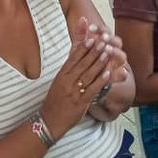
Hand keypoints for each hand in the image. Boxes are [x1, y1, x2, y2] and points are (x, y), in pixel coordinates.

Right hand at [40, 18, 112, 138]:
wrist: (49, 120)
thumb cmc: (55, 101)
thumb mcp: (59, 82)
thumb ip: (68, 70)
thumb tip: (77, 58)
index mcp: (62, 75)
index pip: (73, 58)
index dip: (83, 47)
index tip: (91, 37)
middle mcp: (67, 81)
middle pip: (82, 63)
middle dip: (93, 51)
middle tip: (102, 41)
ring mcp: (74, 91)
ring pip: (88, 74)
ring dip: (99, 62)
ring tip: (107, 52)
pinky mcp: (80, 101)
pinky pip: (92, 89)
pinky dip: (100, 80)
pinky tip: (108, 73)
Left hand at [84, 22, 129, 84]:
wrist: (85, 79)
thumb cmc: (83, 60)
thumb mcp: (80, 47)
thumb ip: (80, 33)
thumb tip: (82, 19)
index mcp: (106, 42)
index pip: (106, 32)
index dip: (100, 29)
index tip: (90, 27)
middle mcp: (113, 51)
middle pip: (117, 42)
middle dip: (110, 39)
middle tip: (102, 37)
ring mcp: (117, 63)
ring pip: (122, 56)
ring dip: (115, 52)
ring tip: (106, 49)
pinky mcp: (117, 76)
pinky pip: (122, 75)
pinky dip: (119, 73)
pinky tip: (111, 71)